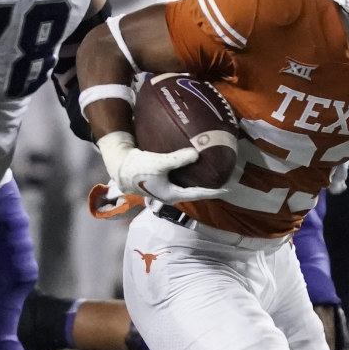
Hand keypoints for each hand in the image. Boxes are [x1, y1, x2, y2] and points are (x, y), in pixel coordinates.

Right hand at [97, 132, 226, 203]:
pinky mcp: (161, 181)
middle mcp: (170, 194)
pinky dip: (188, 175)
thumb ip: (177, 159)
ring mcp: (165, 189)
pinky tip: (192, 166)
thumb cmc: (139, 168)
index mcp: (171, 195)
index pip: (198, 194)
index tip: (227, 189)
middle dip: (208, 187)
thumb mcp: (159, 162)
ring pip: (187, 186)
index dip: (213, 191)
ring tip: (210, 174)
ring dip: (198, 182)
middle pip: (194, 192)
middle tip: (222, 180)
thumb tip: (196, 154)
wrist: (121, 167)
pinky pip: (180, 180)